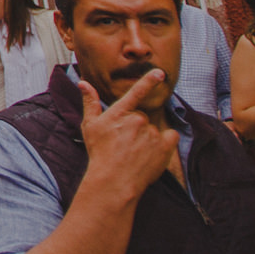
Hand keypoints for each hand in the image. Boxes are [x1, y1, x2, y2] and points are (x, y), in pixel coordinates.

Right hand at [79, 72, 179, 201]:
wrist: (114, 181)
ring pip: (154, 129)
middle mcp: (138, 119)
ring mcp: (152, 133)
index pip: (136, 92)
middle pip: (142, 117)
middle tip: (126, 144)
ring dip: (148, 138)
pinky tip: (153, 152)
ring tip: (136, 153)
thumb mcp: (90, 126)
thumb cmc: (100, 154)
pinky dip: (165, 142)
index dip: (149, 80)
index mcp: (120, 113)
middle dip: (136, 127)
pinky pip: (171, 137)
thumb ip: (90, 102)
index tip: (159, 73)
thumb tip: (83, 83)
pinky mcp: (164, 147)